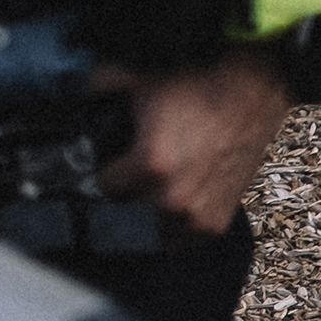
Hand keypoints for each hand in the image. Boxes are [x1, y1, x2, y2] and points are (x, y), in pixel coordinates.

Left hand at [94, 48, 292, 234]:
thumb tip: (68, 93)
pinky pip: (176, 241)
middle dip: (114, 197)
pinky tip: (161, 204)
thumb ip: (94, 86)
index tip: (93, 169)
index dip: (93, 176)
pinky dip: (165, 228)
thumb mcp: (136, 79)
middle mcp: (173, 199)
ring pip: (147, 232)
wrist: (252, 88)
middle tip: (116, 178)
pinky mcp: (215, 224)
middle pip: (121, 214)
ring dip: (138, 217)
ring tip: (139, 191)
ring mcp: (197, 217)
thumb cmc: (201, 84)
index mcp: (150, 165)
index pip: (100, 189)